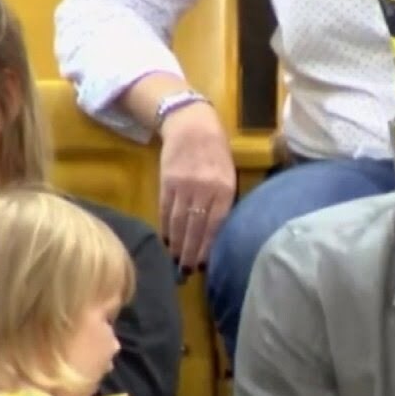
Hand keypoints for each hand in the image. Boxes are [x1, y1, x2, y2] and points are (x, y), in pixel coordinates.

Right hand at [158, 102, 235, 270]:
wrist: (191, 124)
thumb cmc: (216, 151)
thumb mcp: (229, 174)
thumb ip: (225, 200)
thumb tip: (219, 232)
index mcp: (224, 188)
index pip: (215, 224)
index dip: (207, 246)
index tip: (203, 264)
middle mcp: (204, 189)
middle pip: (195, 227)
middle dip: (190, 251)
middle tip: (186, 271)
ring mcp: (183, 186)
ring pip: (179, 222)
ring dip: (177, 244)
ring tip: (175, 261)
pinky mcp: (167, 182)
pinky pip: (165, 210)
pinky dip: (165, 228)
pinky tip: (166, 241)